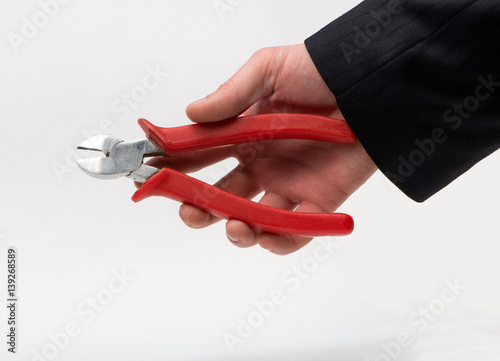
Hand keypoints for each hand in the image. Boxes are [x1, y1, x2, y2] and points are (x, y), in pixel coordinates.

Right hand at [152, 44, 376, 254]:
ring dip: (236, 231)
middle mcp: (261, 165)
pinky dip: (280, 242)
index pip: (200, 158)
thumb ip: (230, 94)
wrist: (370, 84)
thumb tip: (190, 113)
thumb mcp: (269, 70)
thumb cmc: (320, 71)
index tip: (151, 175)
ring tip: (233, 224)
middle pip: (220, 197)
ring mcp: (288, 185)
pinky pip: (296, 232)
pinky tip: (266, 236)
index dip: (174, 168)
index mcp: (243, 136)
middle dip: (198, 209)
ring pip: (253, 221)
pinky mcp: (319, 200)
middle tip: (188, 209)